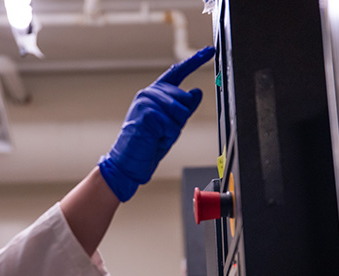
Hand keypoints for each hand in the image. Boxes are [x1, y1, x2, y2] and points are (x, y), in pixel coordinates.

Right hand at [98, 46, 215, 201]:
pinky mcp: (147, 113)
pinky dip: (167, 137)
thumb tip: (197, 91)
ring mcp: (146, 101)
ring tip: (157, 136)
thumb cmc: (148, 144)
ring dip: (173, 130)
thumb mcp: (171, 124)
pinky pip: (172, 124)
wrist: (128, 162)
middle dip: (180, 120)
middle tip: (163, 132)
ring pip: (180, 112)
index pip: (177, 73)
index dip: (195, 61)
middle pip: (184, 99)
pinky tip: (154, 139)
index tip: (210, 50)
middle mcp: (149, 93)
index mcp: (154, 93)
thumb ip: (184, 108)